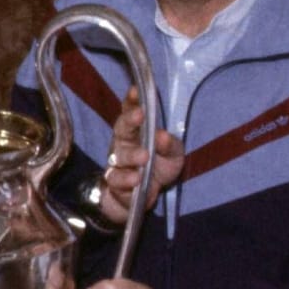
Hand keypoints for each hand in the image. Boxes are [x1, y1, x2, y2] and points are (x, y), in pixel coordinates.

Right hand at [100, 86, 185, 223]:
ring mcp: (116, 164)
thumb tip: (162, 136)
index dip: (132, 100)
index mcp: (136, 131)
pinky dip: (126, 180)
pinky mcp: (115, 185)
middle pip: (122, 128)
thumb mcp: (173, 154)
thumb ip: (170, 145)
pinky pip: (117, 181)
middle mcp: (122, 144)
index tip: (136, 91)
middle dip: (130, 120)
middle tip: (139, 115)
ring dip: (130, 156)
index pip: (131, 111)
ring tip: (144, 157)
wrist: (143, 198)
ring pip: (119, 157)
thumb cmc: (158, 167)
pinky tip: (136, 180)